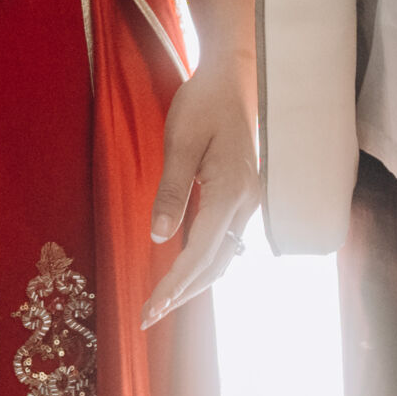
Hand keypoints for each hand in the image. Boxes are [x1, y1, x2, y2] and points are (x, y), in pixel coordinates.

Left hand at [141, 48, 258, 327]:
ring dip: (194, 282)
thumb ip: (171, 191)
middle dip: (182, 293)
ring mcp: (248, 201)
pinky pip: (224, 240)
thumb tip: (160, 238)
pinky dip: (203, 261)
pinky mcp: (241, 196)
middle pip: (215, 264)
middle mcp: (246, 203)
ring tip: (163, 303)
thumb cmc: (202, 104)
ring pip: (222, 255)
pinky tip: (185, 271)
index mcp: (231, 192)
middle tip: (149, 316)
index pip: (200, 253)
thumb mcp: (179, 143)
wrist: (231, 79)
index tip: (150, 310)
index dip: (174, 286)